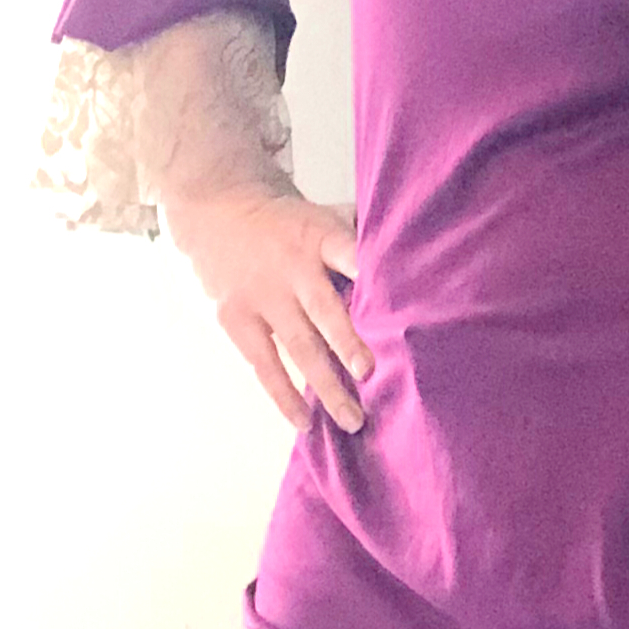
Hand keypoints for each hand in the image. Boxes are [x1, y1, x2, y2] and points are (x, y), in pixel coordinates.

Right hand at [162, 183, 372, 435]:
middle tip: (369, 374)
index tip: (394, 297)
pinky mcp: (236, 318)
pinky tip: (305, 421)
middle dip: (347, 343)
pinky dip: (284, 395)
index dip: (369, 272)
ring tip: (352, 418)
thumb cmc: (287, 222)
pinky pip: (264, 364)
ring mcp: (262, 296)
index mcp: (319, 236)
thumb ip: (359, 237)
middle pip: (323, 309)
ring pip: (298, 346)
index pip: (347, 252)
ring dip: (325, 385)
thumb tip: (412, 259)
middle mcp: (291, 268)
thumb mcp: (322, 214)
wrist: (216, 207)